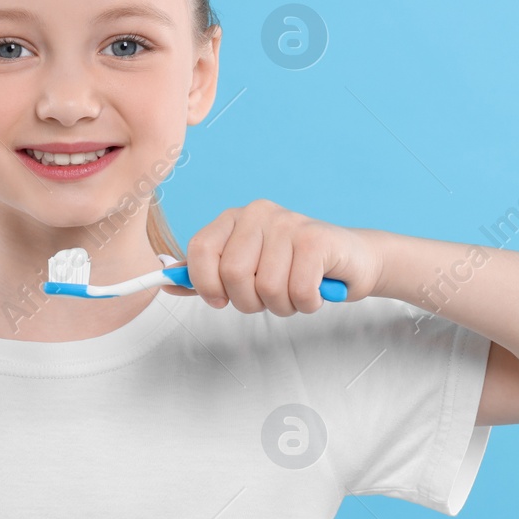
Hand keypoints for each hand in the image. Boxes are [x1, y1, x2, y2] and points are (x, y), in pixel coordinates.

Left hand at [160, 199, 384, 314]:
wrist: (352, 261)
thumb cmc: (294, 269)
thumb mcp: (245, 271)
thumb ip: (207, 276)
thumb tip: (166, 283)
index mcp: (233, 218)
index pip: (199, 251)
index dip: (206, 285)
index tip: (221, 300)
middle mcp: (258, 213)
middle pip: (232, 276)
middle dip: (250, 302)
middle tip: (270, 298)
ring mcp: (288, 222)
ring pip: (266, 289)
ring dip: (283, 306)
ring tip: (296, 292)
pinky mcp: (316, 239)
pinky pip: (297, 291)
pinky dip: (307, 303)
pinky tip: (316, 290)